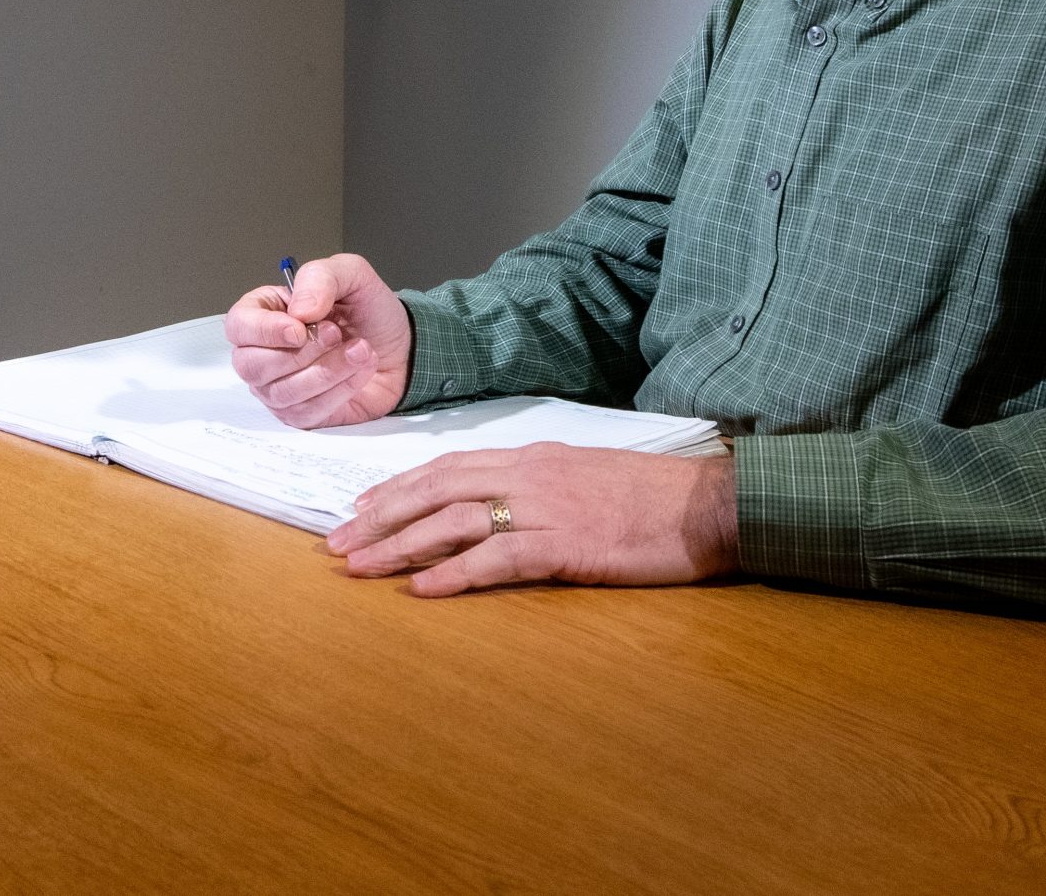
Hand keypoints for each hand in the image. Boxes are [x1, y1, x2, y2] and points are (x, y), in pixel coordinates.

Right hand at [224, 253, 412, 427]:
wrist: (401, 347)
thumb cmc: (368, 311)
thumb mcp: (351, 274)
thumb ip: (321, 278)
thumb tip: (300, 311)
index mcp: (264, 312)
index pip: (239, 325)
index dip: (264, 330)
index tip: (299, 328)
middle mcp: (263, 353)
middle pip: (252, 365)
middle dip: (302, 353)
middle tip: (338, 334)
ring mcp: (278, 388)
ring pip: (282, 392)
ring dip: (328, 371)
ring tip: (361, 350)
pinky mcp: (301, 414)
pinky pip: (308, 412)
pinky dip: (340, 390)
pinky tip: (361, 370)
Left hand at [327, 444, 738, 595]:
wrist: (710, 504)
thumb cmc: (652, 496)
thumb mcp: (585, 476)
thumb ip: (537, 485)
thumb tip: (493, 504)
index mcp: (532, 456)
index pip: (447, 467)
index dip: (397, 488)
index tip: (358, 508)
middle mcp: (529, 475)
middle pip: (435, 489)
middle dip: (380, 517)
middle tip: (336, 544)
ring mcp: (546, 509)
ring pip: (453, 521)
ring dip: (400, 545)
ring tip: (361, 567)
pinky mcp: (566, 546)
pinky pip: (497, 559)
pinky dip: (454, 573)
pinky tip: (422, 589)